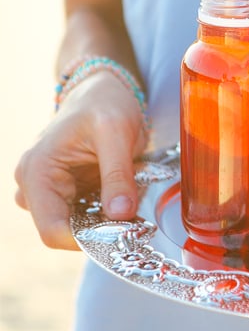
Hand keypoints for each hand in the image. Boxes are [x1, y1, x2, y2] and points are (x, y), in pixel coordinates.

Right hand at [14, 72, 148, 249]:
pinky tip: (122, 193)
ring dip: (104, 220)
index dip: (87, 239)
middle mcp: (33, 186)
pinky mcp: (63, 193)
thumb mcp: (116, 132)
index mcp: (37, 171)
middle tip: (134, 215)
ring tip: (129, 195)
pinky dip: (105, 212)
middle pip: (64, 232)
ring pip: (76, 226)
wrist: (102, 91)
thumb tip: (120, 215)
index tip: (122, 232)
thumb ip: (118, 174)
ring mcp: (47, 192)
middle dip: (99, 228)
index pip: (52, 229)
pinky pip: (84, 215)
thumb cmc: (103, 103)